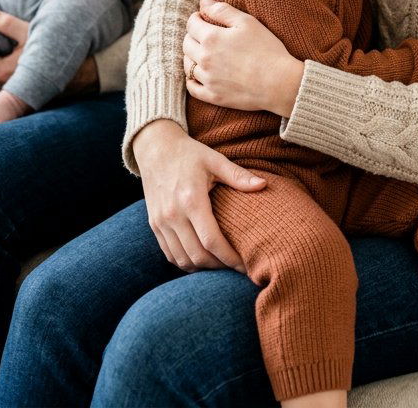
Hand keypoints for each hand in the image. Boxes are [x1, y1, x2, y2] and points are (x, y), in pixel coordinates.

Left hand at [0, 8, 98, 92]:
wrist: (86, 66)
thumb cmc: (55, 45)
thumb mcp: (29, 31)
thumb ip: (6, 23)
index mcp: (4, 71)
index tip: (5, 48)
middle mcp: (9, 88)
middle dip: (4, 67)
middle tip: (18, 54)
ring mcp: (21, 99)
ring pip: (9, 87)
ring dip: (14, 77)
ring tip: (27, 63)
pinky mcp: (33, 104)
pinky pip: (22, 95)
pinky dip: (25, 86)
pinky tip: (35, 76)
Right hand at [132, 119, 264, 271]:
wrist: (155, 148)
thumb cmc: (189, 154)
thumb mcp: (215, 160)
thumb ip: (238, 176)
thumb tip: (263, 184)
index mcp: (191, 200)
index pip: (211, 241)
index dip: (229, 258)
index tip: (244, 265)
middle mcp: (173, 215)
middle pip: (197, 256)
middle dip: (219, 266)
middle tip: (236, 267)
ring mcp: (161, 222)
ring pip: (182, 260)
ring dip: (203, 268)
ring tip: (222, 264)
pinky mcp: (154, 226)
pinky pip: (170, 254)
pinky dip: (186, 262)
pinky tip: (202, 259)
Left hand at [184, 0, 302, 117]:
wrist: (279, 82)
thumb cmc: (266, 49)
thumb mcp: (247, 22)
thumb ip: (222, 10)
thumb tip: (203, 2)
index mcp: (211, 38)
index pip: (191, 25)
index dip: (195, 18)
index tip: (201, 18)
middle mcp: (204, 59)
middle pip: (186, 44)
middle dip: (192, 36)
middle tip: (202, 34)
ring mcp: (208, 79)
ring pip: (188, 65)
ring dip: (191, 56)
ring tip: (202, 53)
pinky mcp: (213, 96)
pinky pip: (192, 88)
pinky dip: (191, 80)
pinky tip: (199, 75)